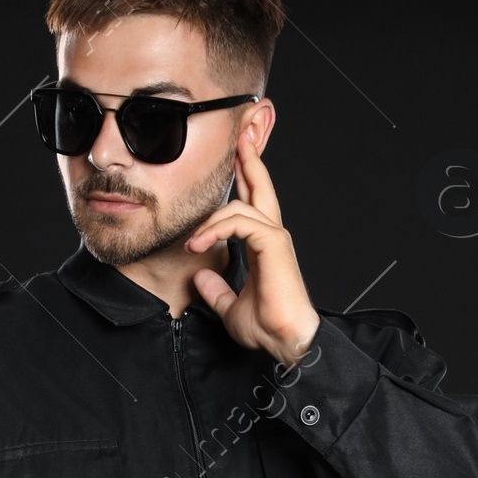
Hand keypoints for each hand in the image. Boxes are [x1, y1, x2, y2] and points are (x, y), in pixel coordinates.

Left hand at [185, 123, 320, 369]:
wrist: (286, 340)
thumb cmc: (268, 327)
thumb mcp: (230, 307)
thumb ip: (216, 290)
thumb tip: (199, 277)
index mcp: (266, 245)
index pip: (254, 204)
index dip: (245, 180)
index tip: (235, 162)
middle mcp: (273, 235)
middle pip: (260, 187)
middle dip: (248, 159)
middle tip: (239, 137)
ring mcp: (274, 236)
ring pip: (239, 206)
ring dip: (209, 221)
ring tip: (191, 242)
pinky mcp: (272, 242)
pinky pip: (238, 222)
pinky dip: (214, 231)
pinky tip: (199, 245)